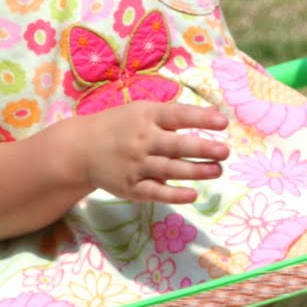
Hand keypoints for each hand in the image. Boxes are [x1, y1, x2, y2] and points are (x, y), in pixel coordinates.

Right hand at [80, 101, 229, 204]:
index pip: (177, 116)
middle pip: (176, 145)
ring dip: (195, 171)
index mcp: (145, 116)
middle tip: (225, 152)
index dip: (200, 119)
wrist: (80, 150)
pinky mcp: (130, 187)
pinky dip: (174, 195)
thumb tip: (212, 118)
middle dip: (202, 149)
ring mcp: (135, 165)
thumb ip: (172, 116)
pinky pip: (155, 192)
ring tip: (217, 170)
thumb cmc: (120, 126)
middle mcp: (141, 140)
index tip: (223, 123)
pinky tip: (193, 194)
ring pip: (170, 169)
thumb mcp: (141, 111)